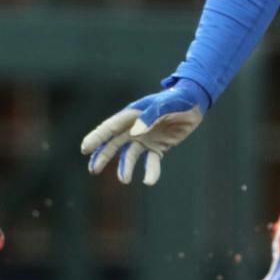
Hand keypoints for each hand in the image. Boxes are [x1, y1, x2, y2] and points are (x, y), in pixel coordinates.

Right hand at [81, 78, 209, 185]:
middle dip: (102, 156)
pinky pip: (151, 161)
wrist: (195, 103)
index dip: (97, 137)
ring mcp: (145, 138)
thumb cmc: (179, 99)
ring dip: (125, 167)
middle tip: (93, 170)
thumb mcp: (167, 105)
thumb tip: (134, 133)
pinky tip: (149, 181)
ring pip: (129, 155)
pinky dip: (150, 171)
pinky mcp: (157, 147)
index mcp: (133, 114)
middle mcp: (135, 127)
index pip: (111, 127)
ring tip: (124, 180)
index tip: (84, 148)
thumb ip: (151, 116)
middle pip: (114, 143)